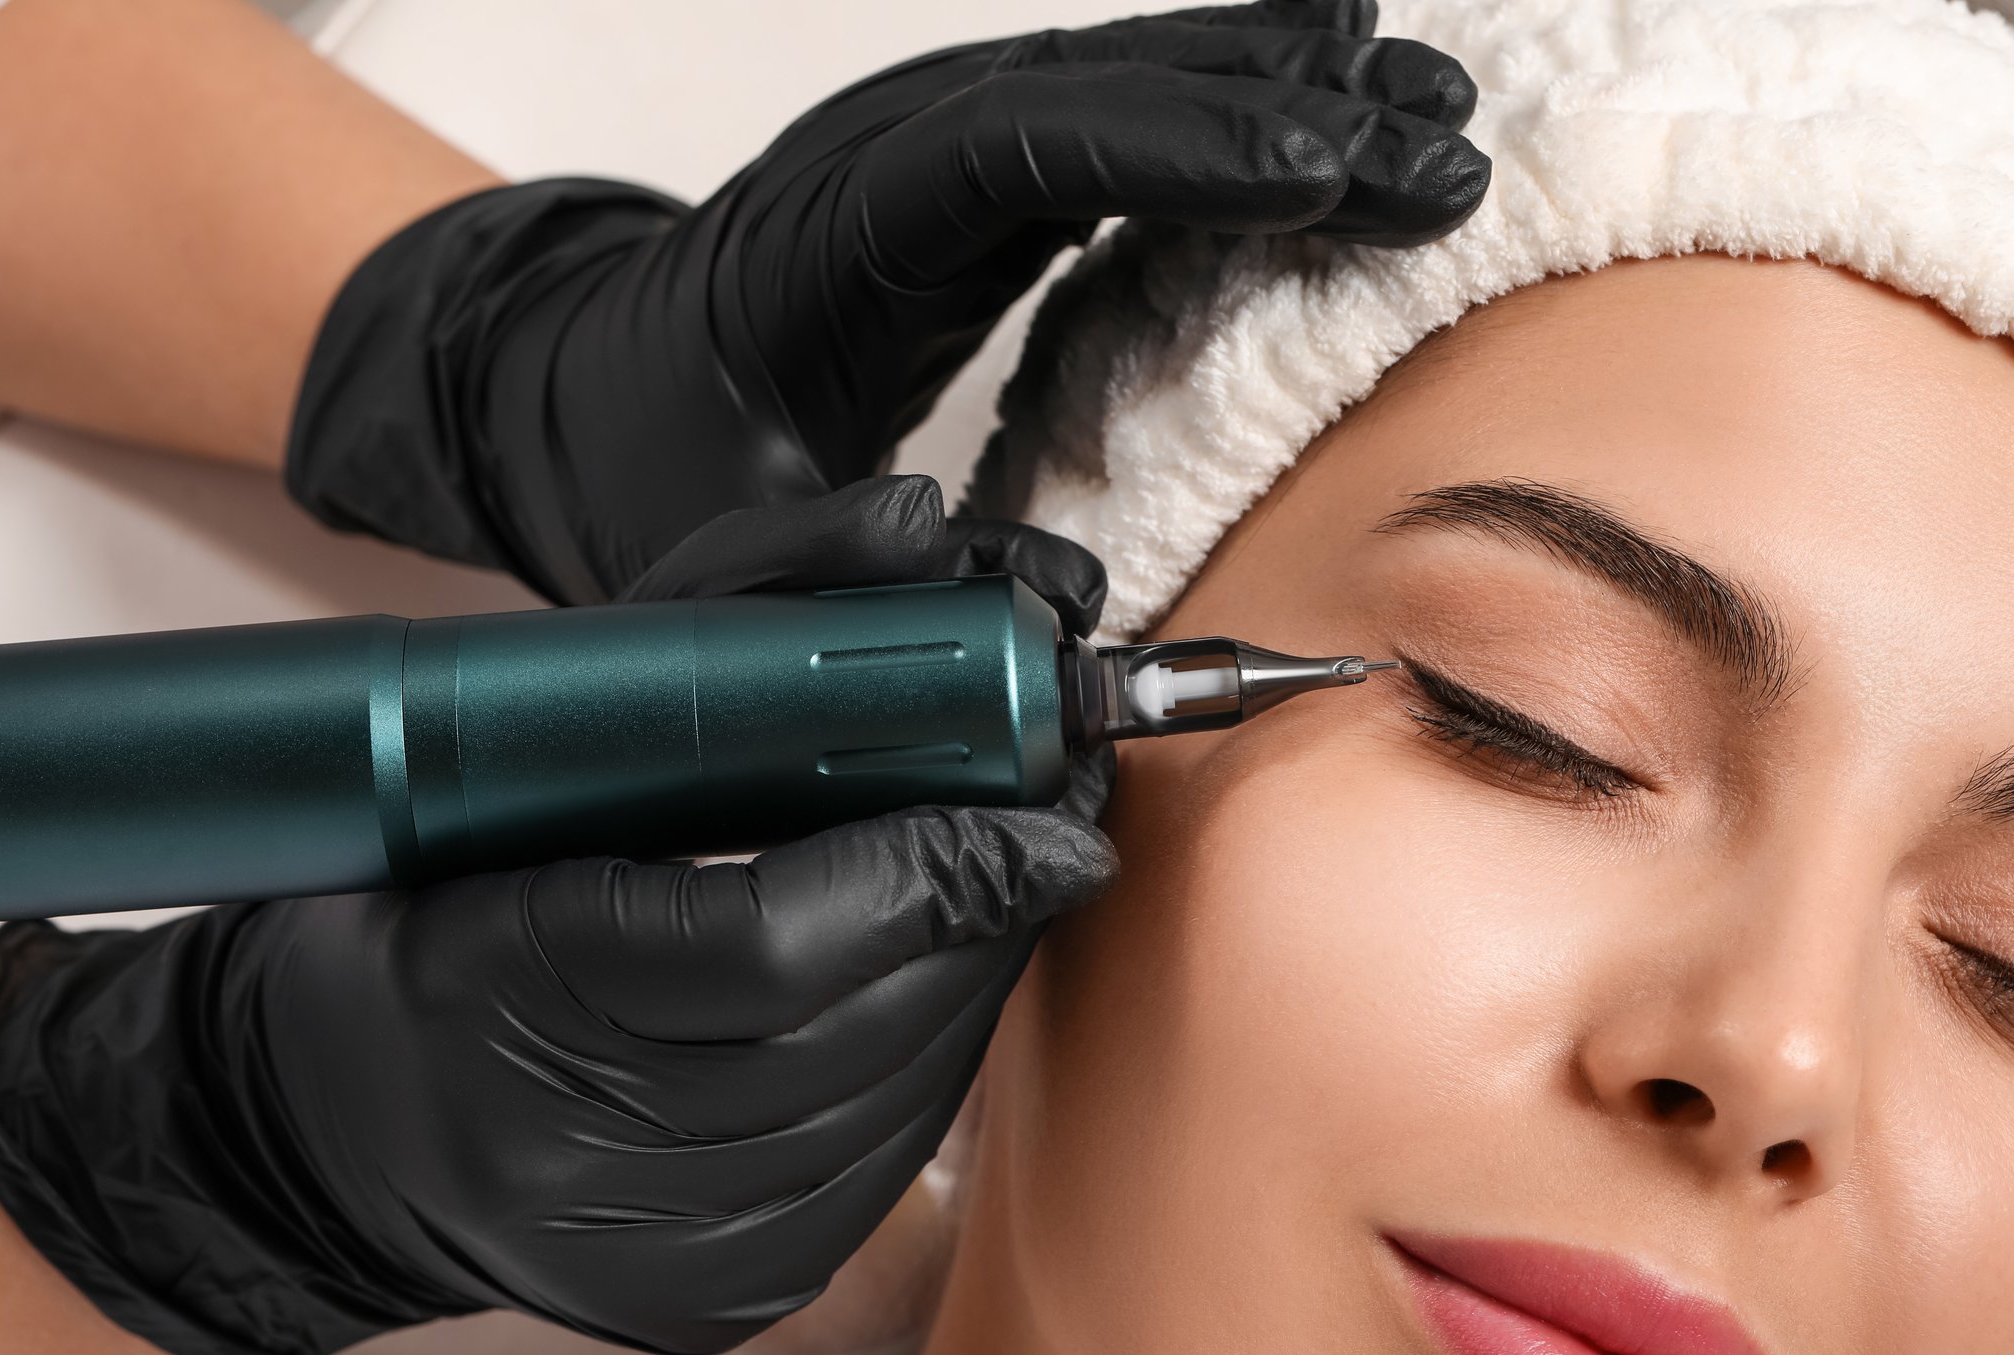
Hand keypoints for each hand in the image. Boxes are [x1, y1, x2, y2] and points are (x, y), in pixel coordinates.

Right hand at [0, 479, 1117, 1354]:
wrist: (330, 1124)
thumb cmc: (428, 892)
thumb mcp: (537, 714)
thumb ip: (726, 605)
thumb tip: (915, 530)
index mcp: (487, 989)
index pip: (769, 944)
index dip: (935, 872)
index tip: (1050, 810)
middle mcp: (566, 1157)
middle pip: (867, 1027)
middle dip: (988, 910)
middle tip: (1056, 810)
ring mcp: (645, 1253)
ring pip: (897, 1102)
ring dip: (975, 980)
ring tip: (1004, 880)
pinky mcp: (713, 1299)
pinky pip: (880, 1165)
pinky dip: (928, 1058)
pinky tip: (940, 978)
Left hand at [285, 0, 1484, 603]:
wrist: (569, 383)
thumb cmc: (642, 464)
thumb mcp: (706, 559)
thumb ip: (840, 588)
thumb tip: (1029, 615)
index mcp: (832, 232)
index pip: (1023, 149)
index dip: (1183, 149)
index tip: (1329, 178)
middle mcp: (888, 153)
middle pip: (1105, 85)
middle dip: (1284, 110)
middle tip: (1444, 147)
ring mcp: (930, 145)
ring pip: (1126, 80)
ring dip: (1281, 88)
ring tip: (1429, 109)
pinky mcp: (968, 173)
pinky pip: (1116, 119)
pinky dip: (1227, 107)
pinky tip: (1326, 92)